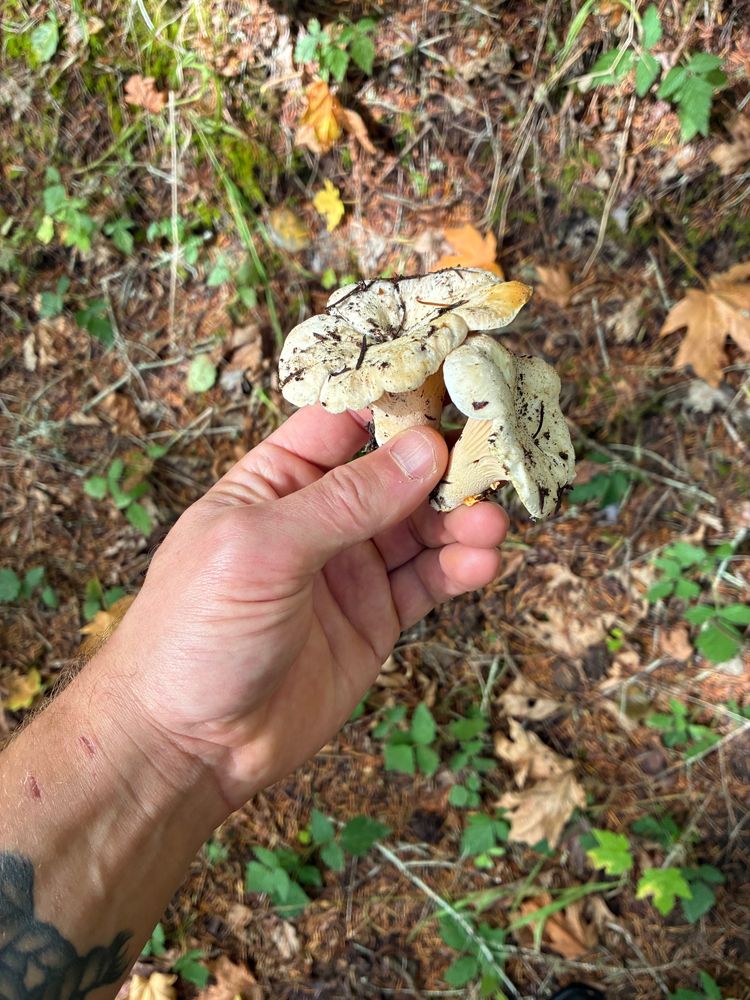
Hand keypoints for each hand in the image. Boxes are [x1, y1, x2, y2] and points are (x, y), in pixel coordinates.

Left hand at [98, 407, 506, 809]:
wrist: (187, 746)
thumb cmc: (195, 632)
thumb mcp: (263, 550)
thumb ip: (346, 500)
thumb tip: (424, 449)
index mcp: (276, 481)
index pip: (345, 421)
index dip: (397, 401)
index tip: (455, 384)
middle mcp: (318, 518)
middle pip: (396, 472)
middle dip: (445, 464)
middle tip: (493, 458)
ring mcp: (349, 569)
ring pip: (421, 528)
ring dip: (460, 520)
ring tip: (490, 523)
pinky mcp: (375, 619)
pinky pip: (427, 583)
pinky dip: (459, 569)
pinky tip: (481, 563)